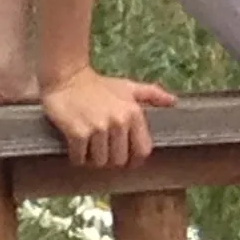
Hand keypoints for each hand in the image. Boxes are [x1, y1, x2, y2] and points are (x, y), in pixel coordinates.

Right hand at [41, 67, 176, 169]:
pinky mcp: (78, 133)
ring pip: (100, 162)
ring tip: (87, 146)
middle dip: (110, 160)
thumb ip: (152, 94)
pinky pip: (80, 158)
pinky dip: (76, 157)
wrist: (66, 76)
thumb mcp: (127, 87)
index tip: (125, 159)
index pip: (142, 150)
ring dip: (92, 159)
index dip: (134, 160)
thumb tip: (173, 101)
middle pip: (119, 160)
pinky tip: (75, 146)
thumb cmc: (98, 85)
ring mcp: (98, 128)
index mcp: (134, 113)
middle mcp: (119, 122)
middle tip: (100, 150)